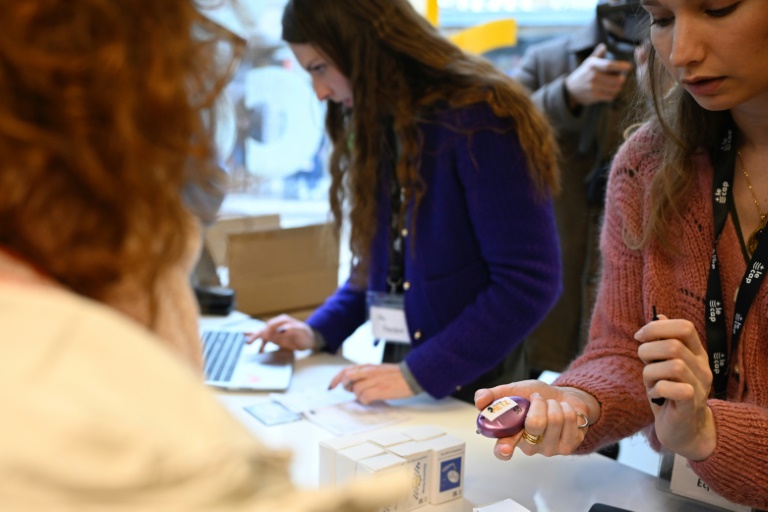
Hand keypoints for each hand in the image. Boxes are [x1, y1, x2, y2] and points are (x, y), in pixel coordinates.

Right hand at [246, 314, 315, 352]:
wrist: (309, 339)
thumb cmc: (305, 333)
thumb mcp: (301, 330)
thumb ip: (291, 328)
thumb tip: (280, 330)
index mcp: (283, 320)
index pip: (271, 325)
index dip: (267, 331)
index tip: (265, 337)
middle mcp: (277, 325)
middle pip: (264, 329)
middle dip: (256, 335)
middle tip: (248, 341)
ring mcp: (276, 332)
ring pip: (263, 334)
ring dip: (255, 338)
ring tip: (247, 342)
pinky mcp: (276, 339)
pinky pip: (267, 341)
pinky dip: (262, 345)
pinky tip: (259, 351)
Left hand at [328, 364, 413, 404]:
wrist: (412, 375)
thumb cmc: (396, 374)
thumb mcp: (378, 369)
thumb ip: (365, 374)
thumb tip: (354, 384)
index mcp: (368, 366)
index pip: (346, 370)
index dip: (336, 379)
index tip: (331, 386)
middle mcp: (368, 372)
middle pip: (347, 378)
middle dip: (346, 386)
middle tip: (353, 390)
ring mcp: (374, 381)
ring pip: (356, 390)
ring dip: (360, 396)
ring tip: (370, 395)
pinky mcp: (380, 390)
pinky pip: (364, 398)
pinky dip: (366, 401)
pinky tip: (373, 399)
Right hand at [474, 380, 599, 460]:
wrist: (564, 398)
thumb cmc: (537, 397)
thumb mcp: (514, 391)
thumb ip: (495, 395)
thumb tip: (479, 400)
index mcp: (511, 435)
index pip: (502, 450)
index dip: (503, 450)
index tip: (505, 448)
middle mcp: (528, 446)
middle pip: (535, 424)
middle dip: (539, 403)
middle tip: (538, 400)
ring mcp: (548, 449)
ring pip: (554, 420)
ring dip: (553, 404)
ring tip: (551, 406)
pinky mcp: (567, 447)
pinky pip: (569, 421)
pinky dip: (567, 408)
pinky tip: (564, 412)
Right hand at [564, 43, 632, 107]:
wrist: (571, 89)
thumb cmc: (583, 73)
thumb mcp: (588, 62)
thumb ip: (598, 54)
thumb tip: (604, 45)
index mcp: (593, 65)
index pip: (609, 65)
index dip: (621, 66)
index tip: (629, 66)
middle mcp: (593, 76)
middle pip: (615, 79)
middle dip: (622, 79)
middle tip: (622, 78)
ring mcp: (594, 87)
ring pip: (614, 88)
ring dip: (619, 87)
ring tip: (617, 84)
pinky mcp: (594, 96)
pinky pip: (610, 96)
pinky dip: (613, 94)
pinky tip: (611, 91)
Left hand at [635, 314, 715, 460]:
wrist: (683, 430)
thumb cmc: (670, 394)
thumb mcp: (664, 365)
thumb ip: (663, 342)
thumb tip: (659, 315)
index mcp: (697, 354)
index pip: (685, 327)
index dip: (658, 327)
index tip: (639, 337)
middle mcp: (702, 368)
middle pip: (673, 345)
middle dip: (648, 351)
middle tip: (644, 365)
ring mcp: (700, 387)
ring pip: (672, 365)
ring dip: (651, 372)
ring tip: (651, 383)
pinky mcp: (691, 405)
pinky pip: (671, 387)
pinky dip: (656, 389)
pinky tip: (655, 396)